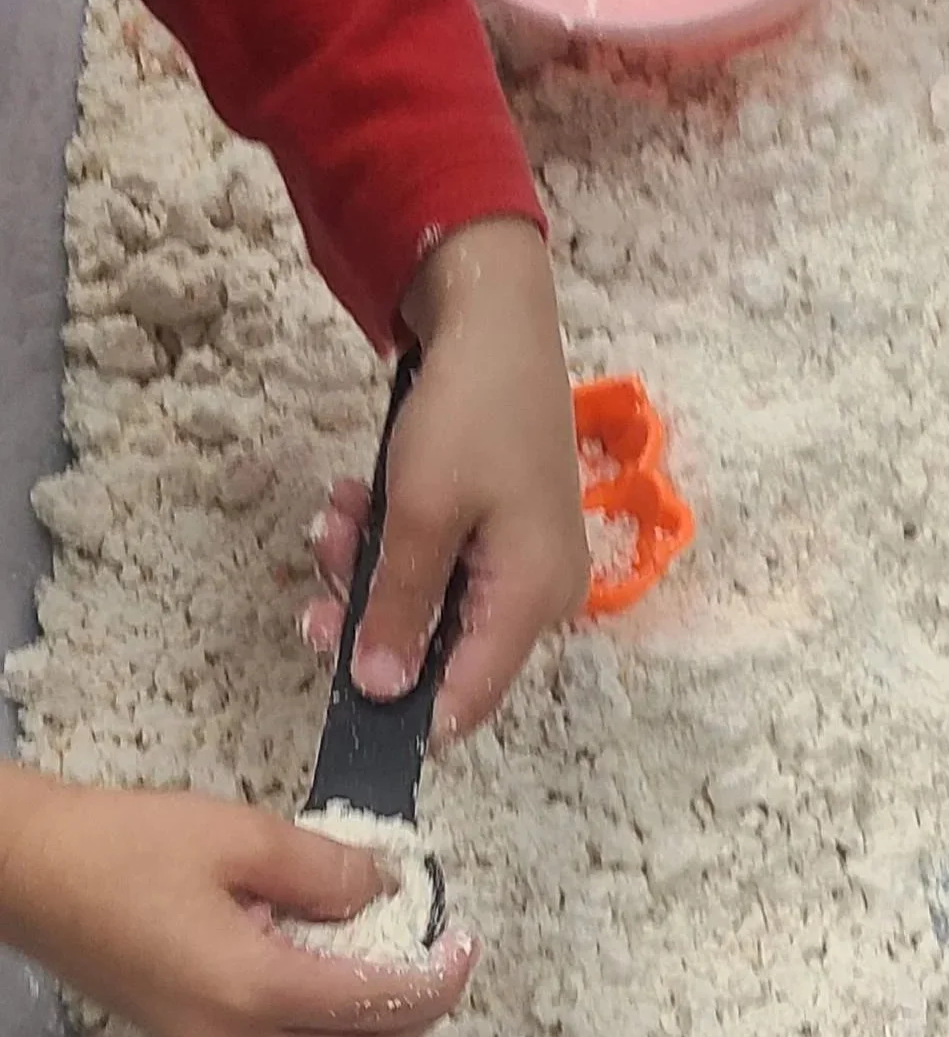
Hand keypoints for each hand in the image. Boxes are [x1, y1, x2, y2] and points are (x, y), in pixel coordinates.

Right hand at [0, 773, 477, 1036]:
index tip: (467, 940)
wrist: (25, 872)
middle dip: (420, 1002)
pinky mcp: (195, 1035)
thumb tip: (387, 889)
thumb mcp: (244, 838)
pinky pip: (290, 1034)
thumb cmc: (121, 849)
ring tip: (407, 941)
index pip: (379, 1003)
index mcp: (254, 993)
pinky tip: (342, 948)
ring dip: (379, 1005)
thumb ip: (330, 869)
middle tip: (451, 947)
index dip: (438, 977)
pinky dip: (333, 1003)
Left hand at [301, 217, 588, 744]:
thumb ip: (398, 609)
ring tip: (336, 518)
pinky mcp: (504, 532)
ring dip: (372, 572)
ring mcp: (524, 562)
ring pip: (432, 607)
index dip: (404, 713)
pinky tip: (361, 501)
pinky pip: (442, 567)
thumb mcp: (420, 514)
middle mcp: (541, 594)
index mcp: (534, 599)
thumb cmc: (468, 416)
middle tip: (319, 579)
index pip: (470, 699)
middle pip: (445, 654)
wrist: (496, 322)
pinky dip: (395, 544)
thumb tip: (380, 691)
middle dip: (371, 620)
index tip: (337, 697)